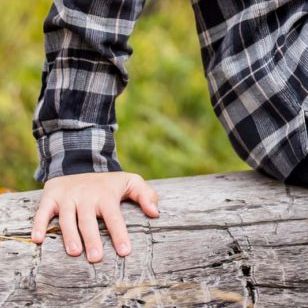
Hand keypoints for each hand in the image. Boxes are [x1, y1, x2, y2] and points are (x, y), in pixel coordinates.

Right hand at [31, 171, 159, 262]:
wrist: (79, 161)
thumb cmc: (107, 182)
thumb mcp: (129, 181)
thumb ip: (145, 194)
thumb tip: (156, 212)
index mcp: (105, 194)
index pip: (114, 216)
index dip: (119, 233)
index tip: (124, 251)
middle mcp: (86, 195)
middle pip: (89, 219)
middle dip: (92, 238)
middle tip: (96, 258)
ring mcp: (68, 196)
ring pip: (67, 217)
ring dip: (69, 234)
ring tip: (74, 252)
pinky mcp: (51, 197)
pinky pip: (43, 211)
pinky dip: (39, 224)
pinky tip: (38, 239)